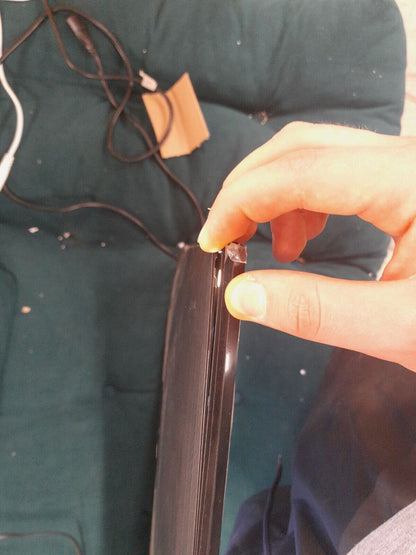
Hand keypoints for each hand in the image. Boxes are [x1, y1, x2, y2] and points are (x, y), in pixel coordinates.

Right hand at [198, 122, 415, 370]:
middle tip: (226, 237)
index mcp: (410, 180)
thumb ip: (318, 311)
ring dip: (275, 195)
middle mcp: (406, 157)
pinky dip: (302, 202)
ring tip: (269, 247)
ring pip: (316, 154)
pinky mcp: (404, 181)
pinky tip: (301, 240)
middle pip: (302, 145)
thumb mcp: (401, 327)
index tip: (212, 243)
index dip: (242, 200)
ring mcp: (405, 165)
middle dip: (251, 188)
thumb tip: (240, 297)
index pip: (300, 169)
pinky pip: (337, 172)